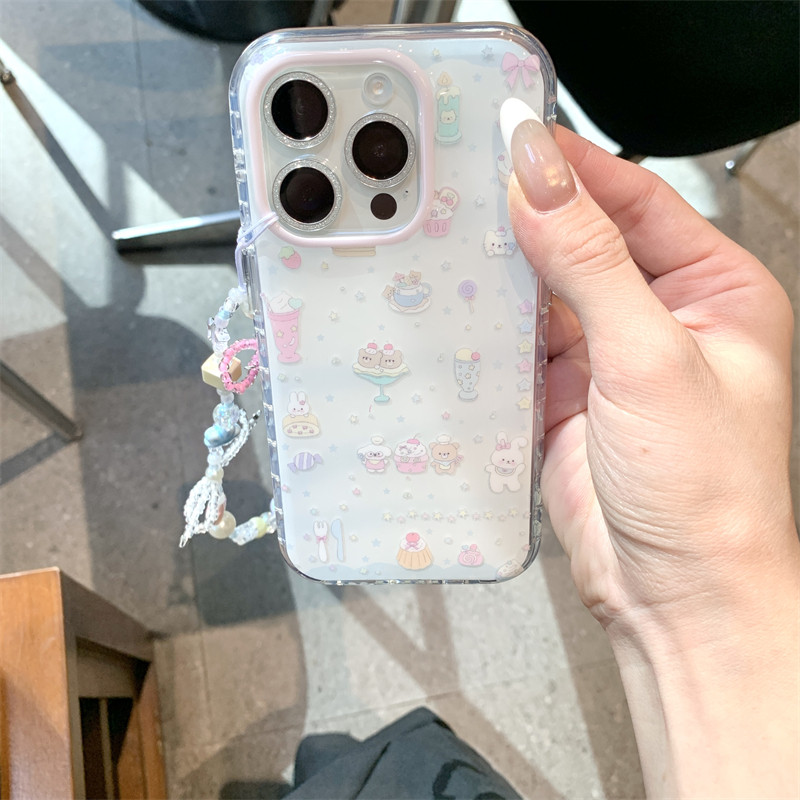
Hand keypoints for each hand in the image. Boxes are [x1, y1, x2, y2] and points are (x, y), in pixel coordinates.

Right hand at [501, 100, 797, 796]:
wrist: (674, 594)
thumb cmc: (707, 492)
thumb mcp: (652, 358)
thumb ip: (592, 263)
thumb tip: (542, 181)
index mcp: (715, 291)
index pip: (637, 201)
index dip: (576, 167)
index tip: (517, 140)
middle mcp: (661, 318)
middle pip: (585, 240)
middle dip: (531, 214)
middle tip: (471, 183)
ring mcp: (608, 357)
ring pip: (545, 291)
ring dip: (505, 270)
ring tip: (454, 236)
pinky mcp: (564, 396)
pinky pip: (519, 343)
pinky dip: (490, 327)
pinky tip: (461, 306)